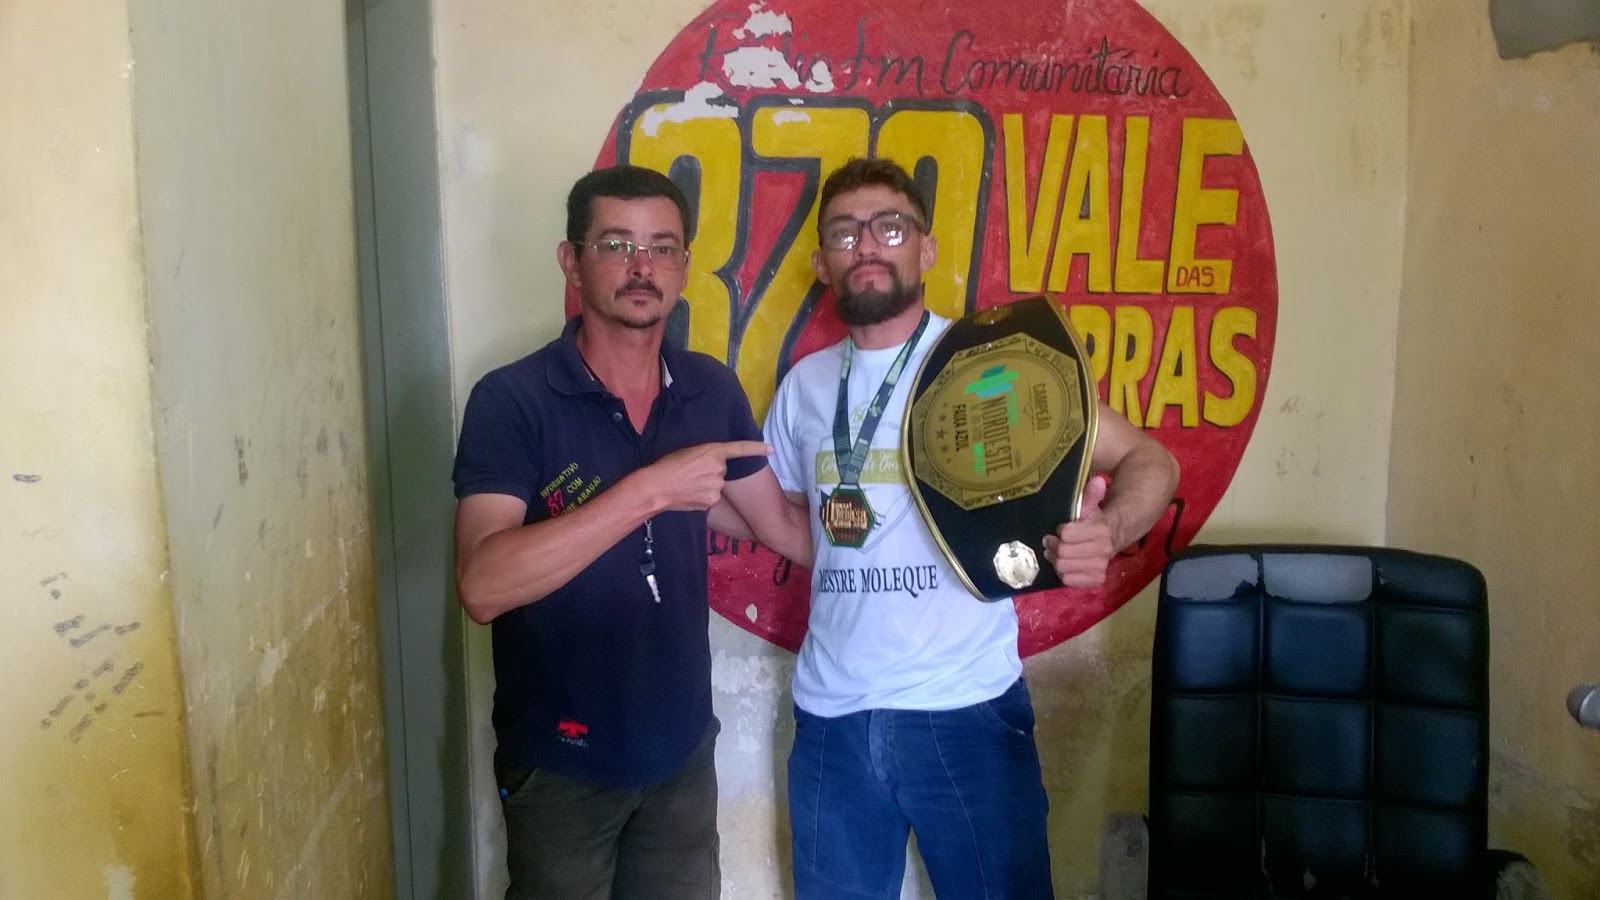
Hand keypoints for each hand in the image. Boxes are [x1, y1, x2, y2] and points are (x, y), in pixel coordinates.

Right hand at [641, 441, 770, 511]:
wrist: (655, 487)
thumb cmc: (667, 466)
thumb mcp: (689, 452)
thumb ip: (707, 458)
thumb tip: (716, 467)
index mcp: (712, 451)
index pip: (740, 449)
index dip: (756, 448)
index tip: (771, 449)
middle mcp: (718, 469)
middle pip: (722, 470)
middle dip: (712, 471)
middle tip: (692, 473)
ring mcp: (717, 487)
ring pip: (717, 485)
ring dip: (707, 485)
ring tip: (688, 484)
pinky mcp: (712, 501)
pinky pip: (712, 497)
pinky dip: (703, 496)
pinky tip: (690, 494)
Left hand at [1043, 475, 1114, 588]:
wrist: (1109, 541)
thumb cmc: (1093, 523)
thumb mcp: (1090, 507)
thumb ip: (1090, 495)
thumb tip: (1098, 480)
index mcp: (1101, 531)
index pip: (1066, 535)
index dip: (1060, 531)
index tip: (1060, 528)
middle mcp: (1104, 551)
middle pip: (1062, 553)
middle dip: (1053, 546)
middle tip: (1051, 541)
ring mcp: (1100, 568)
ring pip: (1063, 567)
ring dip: (1055, 559)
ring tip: (1056, 552)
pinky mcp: (1096, 581)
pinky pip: (1068, 580)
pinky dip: (1062, 572)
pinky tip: (1065, 564)